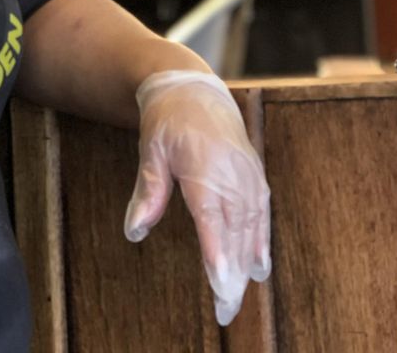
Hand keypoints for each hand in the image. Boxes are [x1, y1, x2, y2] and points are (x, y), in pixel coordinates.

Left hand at [124, 70, 270, 325]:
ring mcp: (247, 174)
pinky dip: (262, 241)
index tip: (221, 286)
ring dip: (248, 264)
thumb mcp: (151, 149)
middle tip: (226, 310)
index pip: (213, 221)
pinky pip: (262, 213)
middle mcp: (232, 174)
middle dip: (233, 274)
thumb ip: (148, 190)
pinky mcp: (254, 173)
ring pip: (252, 227)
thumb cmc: (168, 118)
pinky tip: (260, 266)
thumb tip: (135, 230)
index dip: (219, 255)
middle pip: (236, 232)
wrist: (194, 86)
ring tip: (240, 296)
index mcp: (205, 169)